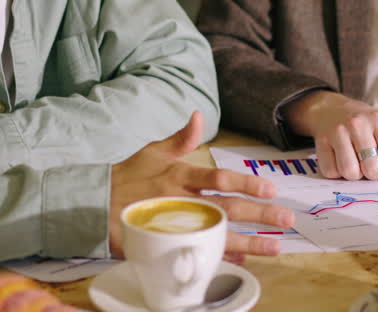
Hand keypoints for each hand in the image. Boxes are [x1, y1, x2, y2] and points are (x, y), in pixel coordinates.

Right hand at [109, 111, 293, 261]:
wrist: (91, 204)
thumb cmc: (126, 177)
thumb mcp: (152, 152)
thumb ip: (179, 139)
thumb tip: (197, 116)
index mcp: (179, 176)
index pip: (218, 178)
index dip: (246, 183)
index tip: (270, 189)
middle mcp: (180, 200)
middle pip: (226, 208)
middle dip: (259, 214)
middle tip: (286, 218)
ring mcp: (173, 225)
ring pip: (218, 234)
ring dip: (249, 242)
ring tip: (274, 246)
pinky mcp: (163, 244)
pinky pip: (197, 252)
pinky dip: (219, 256)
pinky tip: (240, 260)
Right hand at [284, 91, 377, 181]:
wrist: (329, 109)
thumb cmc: (365, 125)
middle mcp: (357, 123)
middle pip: (372, 168)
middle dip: (374, 175)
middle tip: (372, 168)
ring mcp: (336, 132)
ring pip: (350, 172)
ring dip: (355, 175)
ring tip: (356, 164)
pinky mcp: (320, 142)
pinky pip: (331, 172)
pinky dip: (337, 173)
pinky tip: (340, 161)